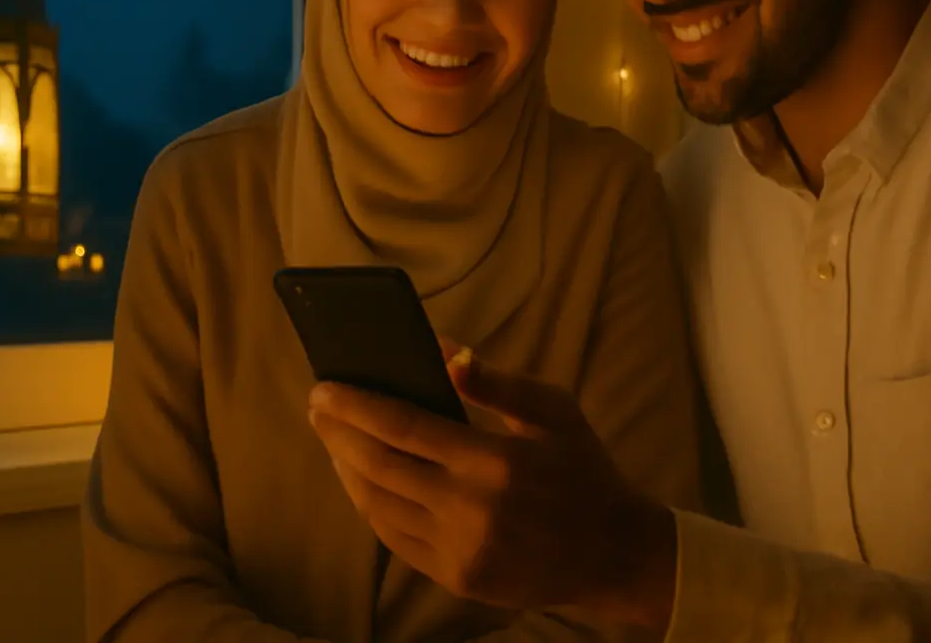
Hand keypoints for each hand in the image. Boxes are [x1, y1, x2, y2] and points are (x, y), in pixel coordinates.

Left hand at [307, 343, 676, 628]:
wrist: (613, 551)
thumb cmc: (584, 468)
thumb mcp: (554, 410)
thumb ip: (497, 382)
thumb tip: (444, 351)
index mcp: (495, 461)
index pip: (405, 427)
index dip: (357, 406)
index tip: (325, 388)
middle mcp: (471, 510)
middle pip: (380, 466)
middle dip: (339, 434)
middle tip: (318, 407)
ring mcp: (461, 550)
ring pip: (380, 506)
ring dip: (348, 470)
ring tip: (334, 440)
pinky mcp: (457, 579)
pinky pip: (396, 540)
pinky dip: (372, 506)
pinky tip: (364, 481)